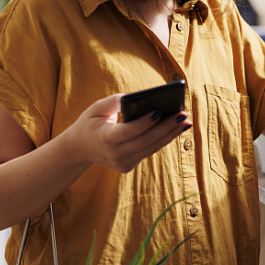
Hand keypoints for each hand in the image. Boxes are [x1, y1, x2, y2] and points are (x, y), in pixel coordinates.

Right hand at [63, 94, 190, 172]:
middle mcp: (115, 154)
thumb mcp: (95, 108)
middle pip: (146, 141)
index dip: (144, 123)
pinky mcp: (128, 166)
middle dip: (166, 127)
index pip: (128, 132)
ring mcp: (122, 163)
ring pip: (151, 148)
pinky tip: (177, 128)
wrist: (78, 150)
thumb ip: (114, 101)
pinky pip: (149, 150)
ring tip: (186, 121)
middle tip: (183, 115)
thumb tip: (136, 98)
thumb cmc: (90, 123)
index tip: (158, 111)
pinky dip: (163, 139)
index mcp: (104, 138)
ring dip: (171, 134)